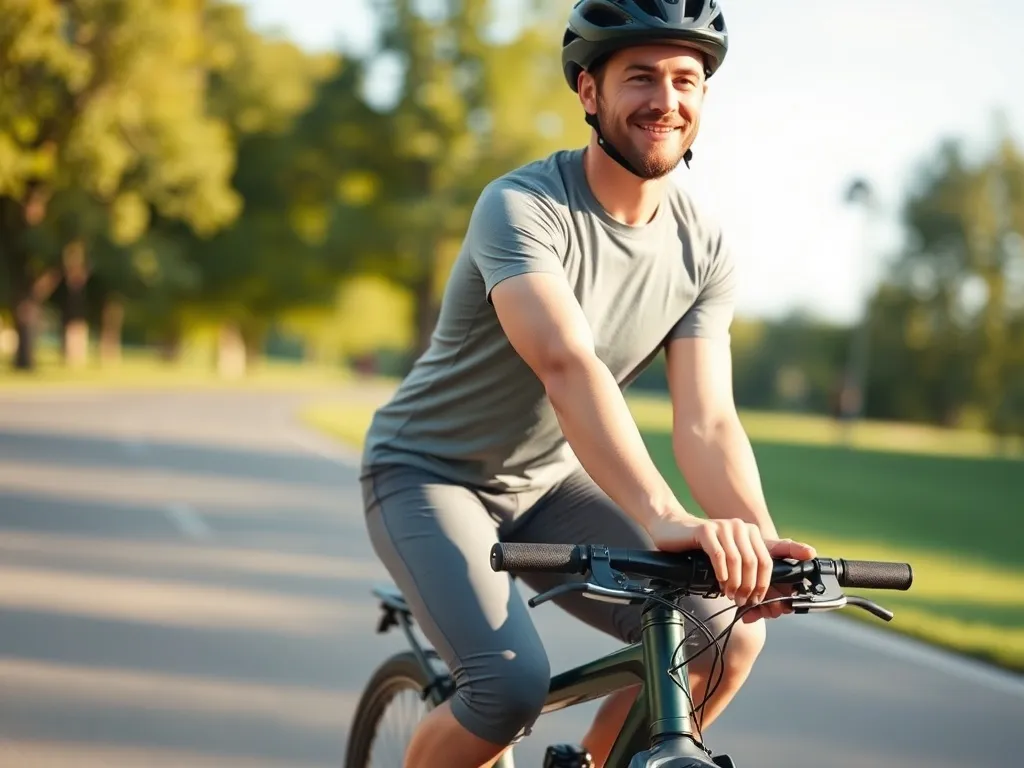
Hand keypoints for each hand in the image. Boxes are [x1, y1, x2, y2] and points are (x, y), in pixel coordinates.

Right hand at [646, 516, 814, 615]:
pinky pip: (721, 556)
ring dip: (738, 584)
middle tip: (746, 602)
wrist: (670, 530)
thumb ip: (744, 572)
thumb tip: (761, 598)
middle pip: (758, 562)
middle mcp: (740, 528)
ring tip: (732, 596)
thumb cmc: (699, 550)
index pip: (775, 547)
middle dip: (754, 587)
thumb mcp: (726, 559)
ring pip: (740, 562)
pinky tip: (721, 583)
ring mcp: (724, 527)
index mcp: (749, 534)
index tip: (810, 555)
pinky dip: (723, 574)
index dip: (793, 550)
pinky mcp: (706, 530)